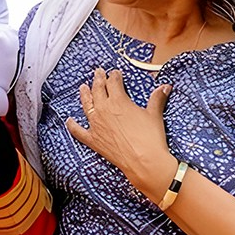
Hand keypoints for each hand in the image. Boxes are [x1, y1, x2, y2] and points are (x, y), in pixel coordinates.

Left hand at [66, 69, 175, 199]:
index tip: (114, 73)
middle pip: (98, 90)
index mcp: (118, 101)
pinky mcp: (93, 139)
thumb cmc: (151, 138)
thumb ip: (157, 98)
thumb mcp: (154, 114)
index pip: (113, 83)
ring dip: (84, 94)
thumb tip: (165, 86)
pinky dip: (72, 125)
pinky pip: (78, 130)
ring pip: (86, 105)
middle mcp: (103, 110)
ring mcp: (96, 124)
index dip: (114, 76)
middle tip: (98, 72)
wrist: (144, 161)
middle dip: (98, 79)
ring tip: (83, 87)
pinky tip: (69, 120)